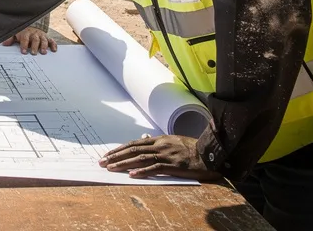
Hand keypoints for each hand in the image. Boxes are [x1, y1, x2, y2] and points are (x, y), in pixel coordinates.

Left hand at [2, 27, 55, 54]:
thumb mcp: (15, 34)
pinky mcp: (47, 37)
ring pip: (44, 40)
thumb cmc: (22, 33)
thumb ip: (10, 39)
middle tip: (33, 53)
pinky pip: (51, 40)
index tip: (23, 52)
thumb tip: (4, 44)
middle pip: (35, 39)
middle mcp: (34, 34)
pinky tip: (54, 50)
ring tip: (43, 52)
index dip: (24, 45)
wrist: (31, 26)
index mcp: (26, 33)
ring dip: (44, 46)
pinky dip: (53, 45)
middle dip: (34, 46)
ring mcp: (41, 35)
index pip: (25, 39)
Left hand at [99, 134, 222, 180]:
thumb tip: (142, 138)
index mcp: (159, 139)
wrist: (210, 153)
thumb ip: (157, 141)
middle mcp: (160, 145)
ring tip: (111, 168)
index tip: (107, 154)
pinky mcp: (174, 165)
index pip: (134, 143)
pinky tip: (131, 175)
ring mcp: (166, 155)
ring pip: (140, 158)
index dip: (119, 149)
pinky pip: (155, 168)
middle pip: (133, 150)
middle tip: (102, 162)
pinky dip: (142, 171)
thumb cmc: (191, 148)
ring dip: (124, 163)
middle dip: (116, 156)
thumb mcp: (173, 141)